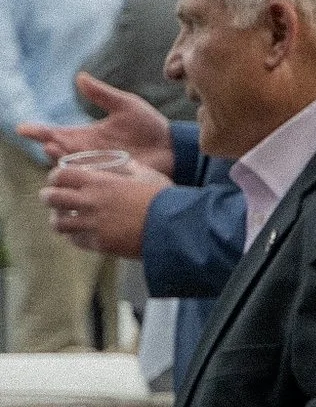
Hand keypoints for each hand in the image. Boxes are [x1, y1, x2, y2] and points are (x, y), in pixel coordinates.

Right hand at [20, 73, 175, 175]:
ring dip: (62, 160)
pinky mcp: (110, 179)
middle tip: (47, 141)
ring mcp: (97, 168)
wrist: (174, 148)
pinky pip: (91, 179)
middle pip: (57, 152)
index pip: (55, 134)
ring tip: (56, 149)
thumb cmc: (150, 126)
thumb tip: (80, 76)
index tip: (23, 128)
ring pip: (71, 167)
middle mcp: (86, 154)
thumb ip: (102, 94)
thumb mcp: (126, 105)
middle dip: (48, 146)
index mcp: (85, 136)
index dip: (38, 132)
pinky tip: (79, 168)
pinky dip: (83, 174)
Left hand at [42, 159, 169, 257]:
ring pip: (58, 223)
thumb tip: (122, 162)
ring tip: (64, 218)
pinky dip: (74, 235)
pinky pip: (75, 240)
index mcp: (100, 182)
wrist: (175, 226)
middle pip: (51, 198)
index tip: (58, 179)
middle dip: (48, 196)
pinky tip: (81, 232)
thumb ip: (129, 167)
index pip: (60, 176)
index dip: (55, 177)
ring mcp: (93, 225)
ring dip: (58, 219)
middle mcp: (90, 202)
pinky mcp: (99, 243)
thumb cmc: (164, 197)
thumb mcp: (147, 174)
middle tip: (52, 198)